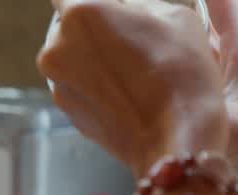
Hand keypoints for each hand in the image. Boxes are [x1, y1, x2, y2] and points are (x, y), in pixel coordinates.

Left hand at [38, 0, 228, 177]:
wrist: (176, 138)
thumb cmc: (181, 71)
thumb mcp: (172, 13)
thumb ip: (135, 4)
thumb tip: (123, 7)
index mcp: (80, 13)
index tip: (112, 7)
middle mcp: (56, 47)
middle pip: (69, 22)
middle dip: (95, 24)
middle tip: (131, 33)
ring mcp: (57, 82)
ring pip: (72, 54)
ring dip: (95, 52)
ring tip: (135, 64)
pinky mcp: (66, 108)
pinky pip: (78, 81)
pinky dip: (96, 78)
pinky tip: (128, 87)